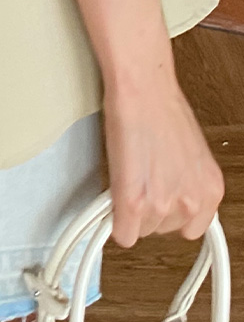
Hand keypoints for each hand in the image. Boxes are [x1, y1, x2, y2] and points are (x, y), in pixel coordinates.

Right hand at [103, 72, 224, 247]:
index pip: (191, 227)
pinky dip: (113, 221)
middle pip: (164, 230)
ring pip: (141, 231)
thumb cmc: (160, 107)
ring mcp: (163, 204)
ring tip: (127, 177)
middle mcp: (192, 201)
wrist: (142, 88)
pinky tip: (111, 200)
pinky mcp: (134, 201)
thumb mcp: (188, 153)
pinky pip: (122, 233)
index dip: (169, 211)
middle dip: (148, 210)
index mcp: (210, 189)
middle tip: (139, 181)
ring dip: (130, 211)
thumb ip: (184, 180)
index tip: (158, 201)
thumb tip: (169, 190)